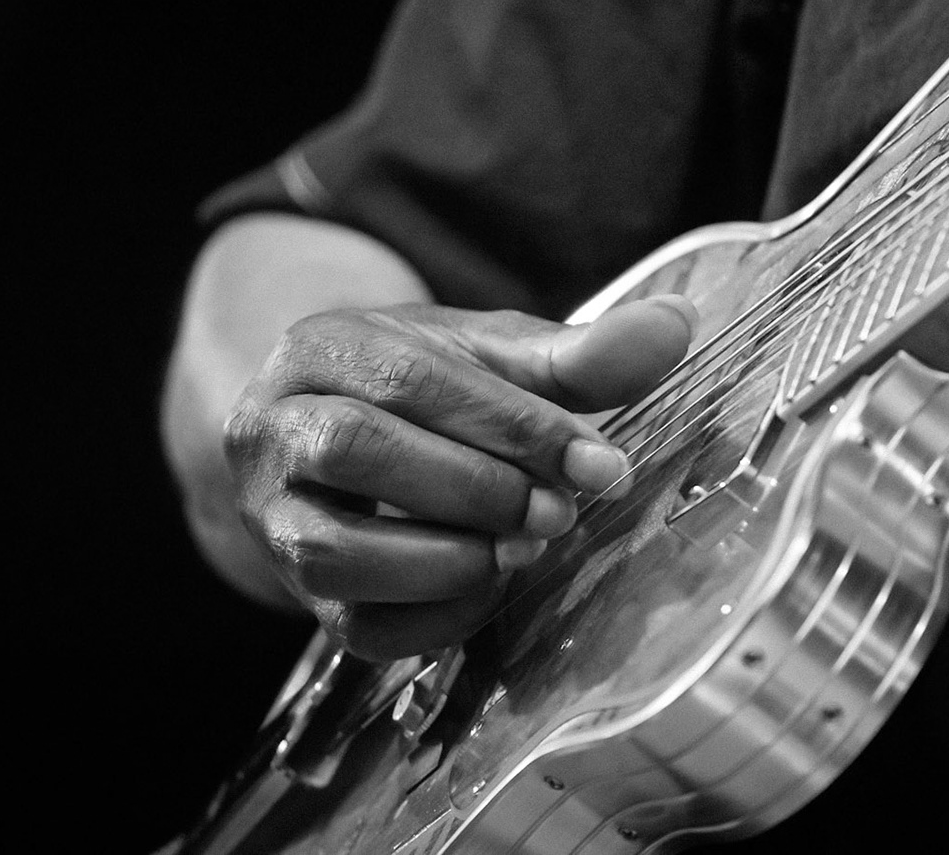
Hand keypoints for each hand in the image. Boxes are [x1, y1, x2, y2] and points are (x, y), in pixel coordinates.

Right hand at [223, 296, 694, 657]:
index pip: (411, 381)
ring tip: (525, 550)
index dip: (513, 426)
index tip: (600, 461)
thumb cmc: (428, 384)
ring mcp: (270, 517)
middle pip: (356, 451)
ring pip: (333, 550)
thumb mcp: (495, 351)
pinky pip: (354, 625)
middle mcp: (270, 429)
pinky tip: (494, 585)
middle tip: (562, 512)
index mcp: (320, 348)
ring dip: (448, 558)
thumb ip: (581, 350)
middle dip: (477, 488)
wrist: (345, 429)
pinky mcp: (296, 592)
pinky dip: (437, 614)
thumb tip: (678, 323)